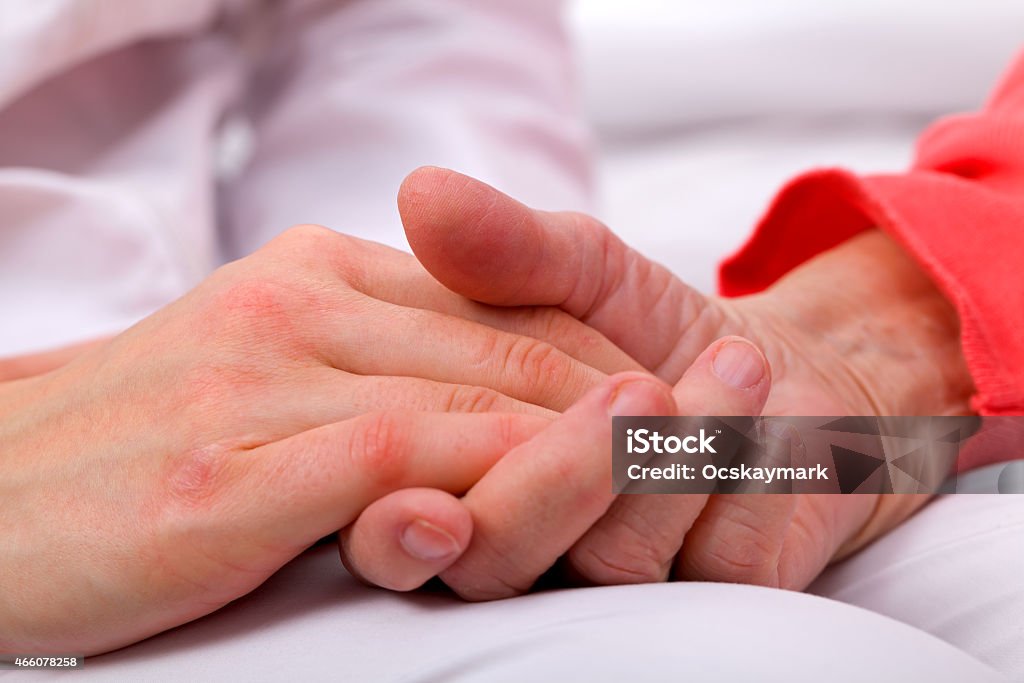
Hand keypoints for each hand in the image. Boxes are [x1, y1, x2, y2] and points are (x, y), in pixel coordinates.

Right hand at [0, 224, 642, 653]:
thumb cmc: (134, 440)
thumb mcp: (265, 362)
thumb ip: (374, 350)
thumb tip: (481, 378)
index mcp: (316, 274)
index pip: (494, 308)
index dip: (592, 353)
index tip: (674, 392)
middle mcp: (297, 307)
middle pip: (503, 348)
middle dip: (619, 390)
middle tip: (725, 422)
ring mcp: (262, 382)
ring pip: (468, 395)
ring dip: (586, 431)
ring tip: (684, 448)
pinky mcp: (229, 469)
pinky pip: (393, 458)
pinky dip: (488, 476)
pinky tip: (557, 499)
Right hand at [341, 167, 973, 596]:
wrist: (765, 375)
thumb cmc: (646, 326)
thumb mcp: (579, 268)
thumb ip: (505, 247)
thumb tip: (421, 191)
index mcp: (459, 476)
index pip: (402, 483)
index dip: (415, 447)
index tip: (451, 387)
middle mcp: (514, 544)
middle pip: (483, 556)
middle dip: (558, 473)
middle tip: (639, 386)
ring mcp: (602, 590)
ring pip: (599, 565)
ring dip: (669, 456)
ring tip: (738, 364)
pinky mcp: (696, 608)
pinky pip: (702, 565)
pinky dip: (734, 472)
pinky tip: (762, 411)